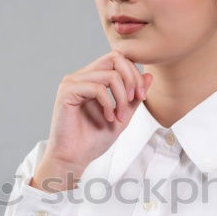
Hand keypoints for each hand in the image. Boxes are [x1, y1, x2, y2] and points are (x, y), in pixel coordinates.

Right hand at [38, 49, 152, 177]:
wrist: (74, 158)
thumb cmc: (93, 139)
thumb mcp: (123, 115)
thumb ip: (134, 96)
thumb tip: (149, 74)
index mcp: (92, 78)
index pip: (119, 59)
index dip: (135, 74)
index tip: (142, 97)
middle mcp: (81, 76)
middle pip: (115, 57)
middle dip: (132, 79)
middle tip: (136, 100)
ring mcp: (72, 82)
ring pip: (110, 75)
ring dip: (122, 98)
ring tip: (120, 117)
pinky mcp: (66, 92)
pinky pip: (97, 88)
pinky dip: (108, 104)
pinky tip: (108, 118)